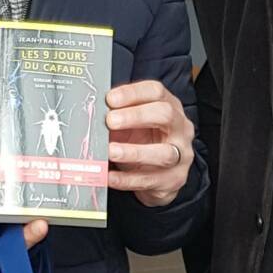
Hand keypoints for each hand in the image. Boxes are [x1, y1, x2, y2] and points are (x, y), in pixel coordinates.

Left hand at [106, 80, 194, 207]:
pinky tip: (110, 176)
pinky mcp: (173, 180)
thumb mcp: (131, 125)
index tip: (110, 99)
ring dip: (134, 152)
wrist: (158, 175)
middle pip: (165, 114)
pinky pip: (149, 180)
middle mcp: (180, 128)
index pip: (156, 92)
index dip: (133, 93)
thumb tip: (91, 114)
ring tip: (111, 151)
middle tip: (110, 121)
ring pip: (163, 153)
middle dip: (136, 116)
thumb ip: (117, 117)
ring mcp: (181, 155)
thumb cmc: (143, 142)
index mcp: (170, 107)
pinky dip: (126, 179)